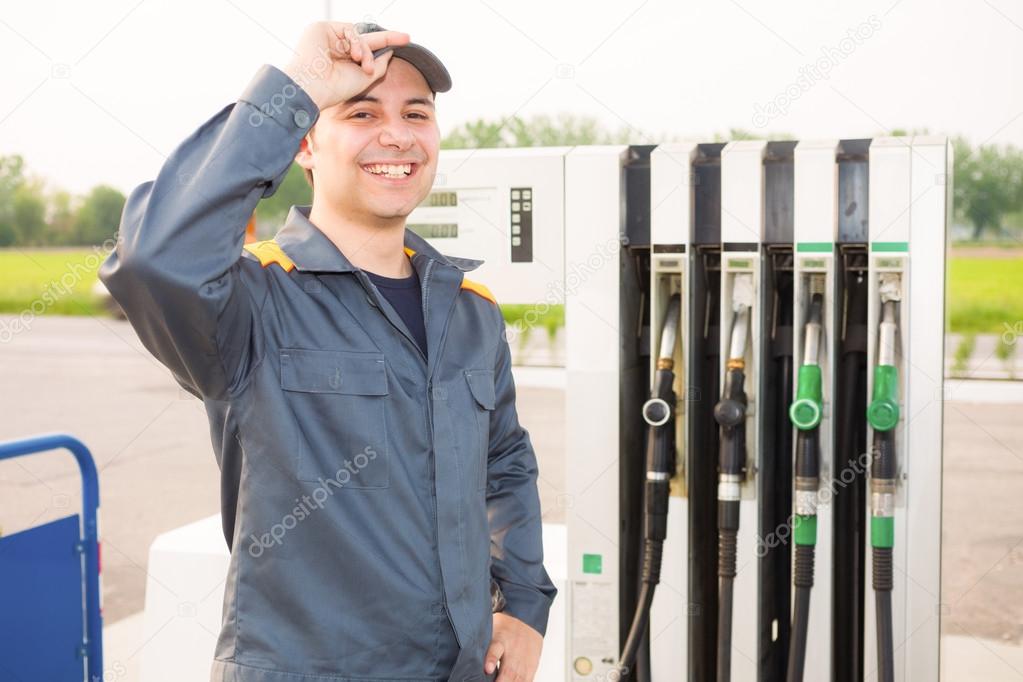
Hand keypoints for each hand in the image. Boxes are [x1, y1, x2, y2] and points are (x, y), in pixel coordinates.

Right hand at [282, 22, 410, 110]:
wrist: (313, 87)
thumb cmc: (336, 88)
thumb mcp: (366, 77)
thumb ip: (379, 64)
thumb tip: (391, 50)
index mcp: (345, 62)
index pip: (368, 50)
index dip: (386, 44)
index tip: (405, 41)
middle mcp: (337, 49)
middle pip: (366, 40)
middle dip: (386, 39)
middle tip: (407, 38)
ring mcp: (330, 38)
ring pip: (359, 37)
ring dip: (366, 51)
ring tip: (363, 66)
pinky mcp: (323, 29)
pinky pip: (350, 30)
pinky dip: (357, 42)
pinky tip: (355, 56)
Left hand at [484, 612, 542, 679]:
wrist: (528, 620)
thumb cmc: (505, 627)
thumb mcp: (491, 628)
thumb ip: (481, 642)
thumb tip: (464, 650)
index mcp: (501, 638)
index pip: (496, 649)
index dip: (492, 660)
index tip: (487, 669)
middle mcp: (514, 650)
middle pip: (509, 670)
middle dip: (501, 681)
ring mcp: (524, 659)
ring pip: (519, 677)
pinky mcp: (532, 666)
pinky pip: (527, 679)